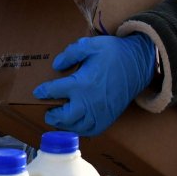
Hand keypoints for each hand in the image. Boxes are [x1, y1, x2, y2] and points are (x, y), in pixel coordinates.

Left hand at [32, 34, 155, 135]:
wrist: (138, 63)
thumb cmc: (114, 53)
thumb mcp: (91, 45)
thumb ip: (71, 53)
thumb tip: (56, 65)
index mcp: (83, 83)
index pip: (56, 91)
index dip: (44, 92)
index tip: (37, 92)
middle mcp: (90, 101)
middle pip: (65, 116)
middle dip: (53, 115)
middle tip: (47, 111)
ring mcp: (100, 112)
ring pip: (77, 127)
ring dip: (65, 125)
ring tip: (59, 119)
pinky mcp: (109, 117)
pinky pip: (92, 130)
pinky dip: (81, 130)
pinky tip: (75, 124)